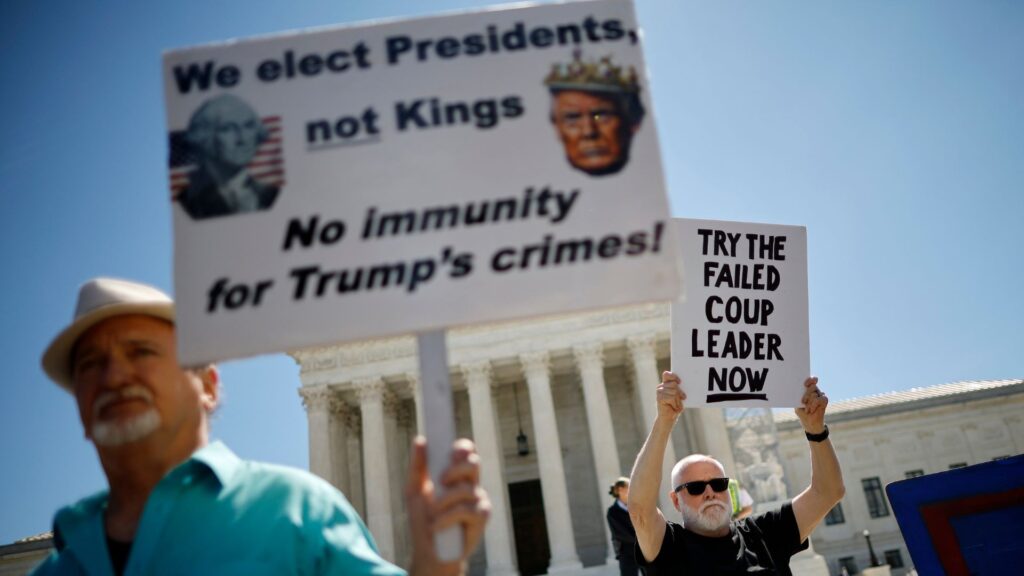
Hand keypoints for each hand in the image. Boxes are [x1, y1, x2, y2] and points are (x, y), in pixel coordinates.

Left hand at [407, 437, 490, 575]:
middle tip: (440, 480)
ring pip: (467, 489)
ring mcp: (479, 501)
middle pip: (474, 464)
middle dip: (456, 469)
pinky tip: (438, 525)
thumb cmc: (423, 519)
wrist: (428, 551)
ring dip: (445, 501)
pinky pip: (467, 510)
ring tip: (433, 514)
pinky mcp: (482, 518)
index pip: (466, 452)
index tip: (451, 451)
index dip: (462, 447)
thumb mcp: (413, 490)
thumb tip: (421, 440)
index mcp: (457, 475)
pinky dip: (449, 517)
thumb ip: (417, 466)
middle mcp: (471, 485)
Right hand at [657, 371, 685, 419]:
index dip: (673, 376)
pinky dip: (675, 404)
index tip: (680, 382)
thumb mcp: (678, 396)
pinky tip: (673, 407)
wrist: (668, 419)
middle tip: (681, 399)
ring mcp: (659, 392)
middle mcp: (660, 387)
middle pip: (674, 384)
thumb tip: (682, 384)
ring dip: (678, 400)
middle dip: (680, 393)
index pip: (667, 375)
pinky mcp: (659, 398)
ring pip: (674, 391)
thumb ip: (678, 389)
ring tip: (675, 405)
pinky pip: (672, 398)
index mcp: (665, 384)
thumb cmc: (675, 407)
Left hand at [794, 376, 826, 433]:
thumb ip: (798, 397)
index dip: (810, 380)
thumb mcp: (797, 405)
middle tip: (803, 401)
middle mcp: (815, 392)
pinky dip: (814, 405)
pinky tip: (812, 410)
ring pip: (815, 394)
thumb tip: (796, 390)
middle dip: (807, 394)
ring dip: (809, 403)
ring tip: (807, 410)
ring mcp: (820, 396)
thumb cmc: (802, 412)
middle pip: (813, 386)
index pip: (811, 380)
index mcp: (808, 390)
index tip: (805, 384)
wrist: (809, 423)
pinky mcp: (824, 402)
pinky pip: (821, 399)